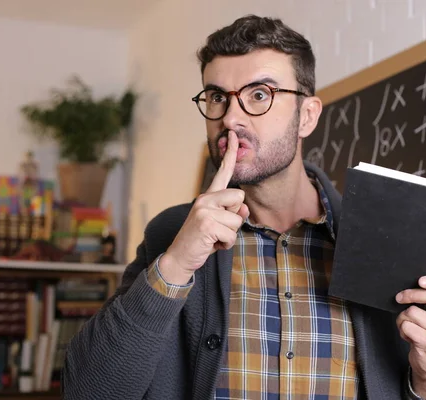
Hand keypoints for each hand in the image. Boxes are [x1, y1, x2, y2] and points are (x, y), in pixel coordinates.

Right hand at [159, 131, 248, 283]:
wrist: (180, 257)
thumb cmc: (202, 241)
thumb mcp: (220, 225)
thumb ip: (234, 213)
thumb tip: (245, 209)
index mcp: (208, 196)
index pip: (223, 172)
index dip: (231, 154)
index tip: (234, 135)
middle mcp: (205, 199)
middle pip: (240, 198)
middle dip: (235, 217)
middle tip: (219, 228)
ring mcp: (204, 210)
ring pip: (237, 220)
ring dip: (229, 235)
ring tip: (214, 238)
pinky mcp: (206, 223)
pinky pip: (231, 235)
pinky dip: (225, 245)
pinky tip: (212, 244)